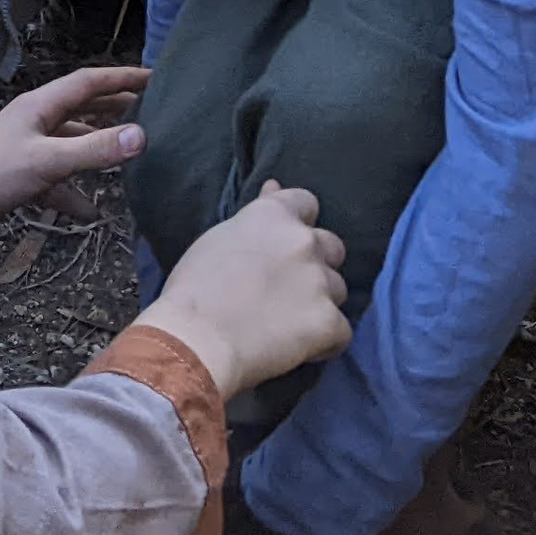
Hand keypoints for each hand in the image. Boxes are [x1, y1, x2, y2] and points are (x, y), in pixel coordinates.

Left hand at [0, 67, 147, 257]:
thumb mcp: (48, 161)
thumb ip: (94, 150)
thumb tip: (141, 135)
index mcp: (40, 106)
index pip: (88, 82)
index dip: (121, 77)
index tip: (155, 77)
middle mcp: (35, 122)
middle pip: (82, 110)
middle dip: (114, 110)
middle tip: (151, 113)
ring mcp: (26, 150)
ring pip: (71, 146)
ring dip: (97, 153)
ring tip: (130, 160)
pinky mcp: (19, 178)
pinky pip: (56, 180)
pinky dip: (73, 193)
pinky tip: (91, 210)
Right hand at [136, 181, 348, 397]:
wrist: (197, 338)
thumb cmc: (194, 287)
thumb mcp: (220, 238)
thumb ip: (256, 216)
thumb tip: (275, 187)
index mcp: (273, 215)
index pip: (306, 202)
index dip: (298, 223)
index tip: (283, 244)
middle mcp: (303, 241)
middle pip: (332, 247)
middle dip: (317, 263)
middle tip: (288, 287)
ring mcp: (319, 281)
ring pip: (338, 289)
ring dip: (320, 302)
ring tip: (289, 322)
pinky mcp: (329, 322)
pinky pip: (341, 331)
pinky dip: (324, 341)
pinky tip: (298, 347)